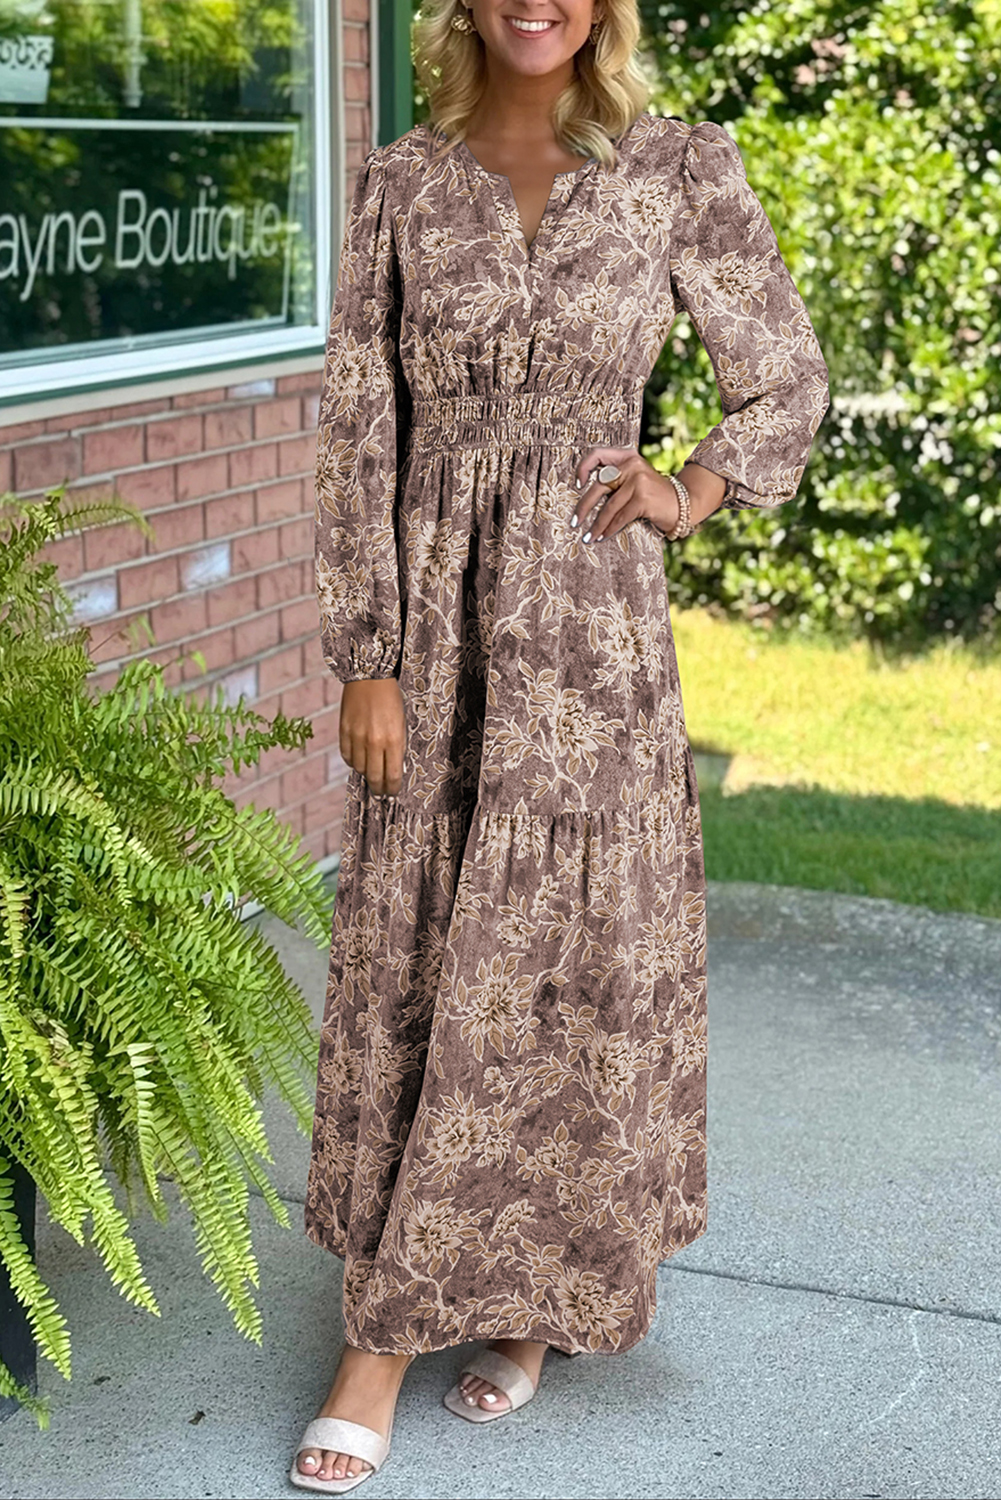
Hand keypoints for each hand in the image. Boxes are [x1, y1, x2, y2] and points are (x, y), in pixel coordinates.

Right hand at [338, 678, 406, 795]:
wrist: (370, 677)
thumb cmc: (391, 699)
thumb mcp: (401, 723)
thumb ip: (396, 746)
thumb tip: (392, 768)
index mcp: (394, 740)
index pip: (393, 775)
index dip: (393, 788)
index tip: (393, 792)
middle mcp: (375, 742)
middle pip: (375, 777)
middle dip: (379, 789)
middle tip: (381, 792)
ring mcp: (357, 737)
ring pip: (359, 768)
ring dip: (366, 773)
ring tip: (370, 771)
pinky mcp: (344, 731)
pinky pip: (346, 756)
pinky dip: (352, 761)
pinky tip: (358, 759)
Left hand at [571, 449, 726, 540]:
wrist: (682, 503)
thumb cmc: (653, 495)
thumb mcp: (636, 479)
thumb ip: (616, 480)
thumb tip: (584, 498)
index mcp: (628, 457)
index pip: (598, 455)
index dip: (583, 468)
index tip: (577, 485)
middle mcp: (632, 465)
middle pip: (599, 486)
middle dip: (583, 507)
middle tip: (574, 522)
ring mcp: (639, 481)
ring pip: (609, 507)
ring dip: (597, 525)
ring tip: (588, 537)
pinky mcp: (643, 499)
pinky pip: (620, 517)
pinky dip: (610, 529)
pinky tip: (603, 537)